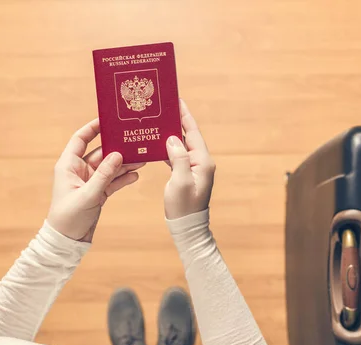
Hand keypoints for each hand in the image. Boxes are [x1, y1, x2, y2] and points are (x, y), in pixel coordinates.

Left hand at [47, 119, 144, 241]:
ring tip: (141, 158)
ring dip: (124, 164)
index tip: (108, 120)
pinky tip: (136, 175)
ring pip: (110, 167)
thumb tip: (117, 155)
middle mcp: (79, 171)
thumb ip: (103, 175)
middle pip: (101, 153)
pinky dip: (123, 178)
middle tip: (134, 141)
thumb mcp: (87, 195)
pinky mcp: (98, 192)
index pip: (81, 139)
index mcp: (69, 166)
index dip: (93, 128)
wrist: (67, 240)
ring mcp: (90, 181)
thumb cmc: (68, 217)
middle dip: (117, 148)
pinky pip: (113, 181)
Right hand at [164, 99, 215, 218]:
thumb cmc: (184, 207)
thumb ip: (179, 158)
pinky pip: (177, 156)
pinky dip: (167, 148)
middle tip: (164, 107)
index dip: (185, 116)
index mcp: (203, 162)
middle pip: (188, 136)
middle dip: (177, 121)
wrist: (187, 227)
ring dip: (171, 134)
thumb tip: (174, 138)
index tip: (177, 101)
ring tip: (158, 122)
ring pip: (182, 145)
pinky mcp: (187, 175)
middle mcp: (201, 162)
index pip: (193, 133)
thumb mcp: (181, 182)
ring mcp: (195, 169)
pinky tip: (157, 143)